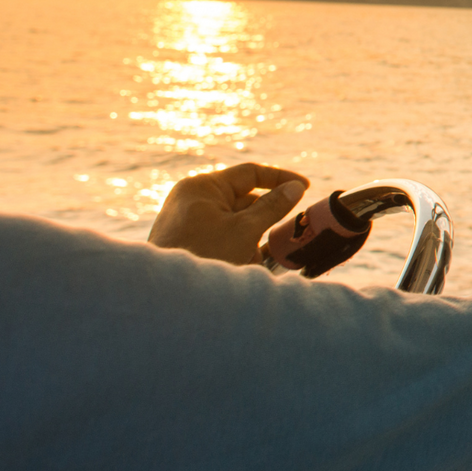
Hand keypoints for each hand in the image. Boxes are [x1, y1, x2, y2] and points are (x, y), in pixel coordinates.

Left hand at [148, 163, 309, 265]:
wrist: (166, 297)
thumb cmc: (202, 257)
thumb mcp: (245, 231)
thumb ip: (273, 207)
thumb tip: (295, 188)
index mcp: (202, 187)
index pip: (250, 173)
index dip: (280, 179)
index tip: (305, 188)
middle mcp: (192, 198)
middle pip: (243, 201)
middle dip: (261, 225)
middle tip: (279, 240)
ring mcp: (187, 219)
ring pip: (234, 223)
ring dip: (248, 243)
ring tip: (246, 263)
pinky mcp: (186, 239)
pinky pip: (220, 238)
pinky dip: (234, 251)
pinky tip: (236, 269)